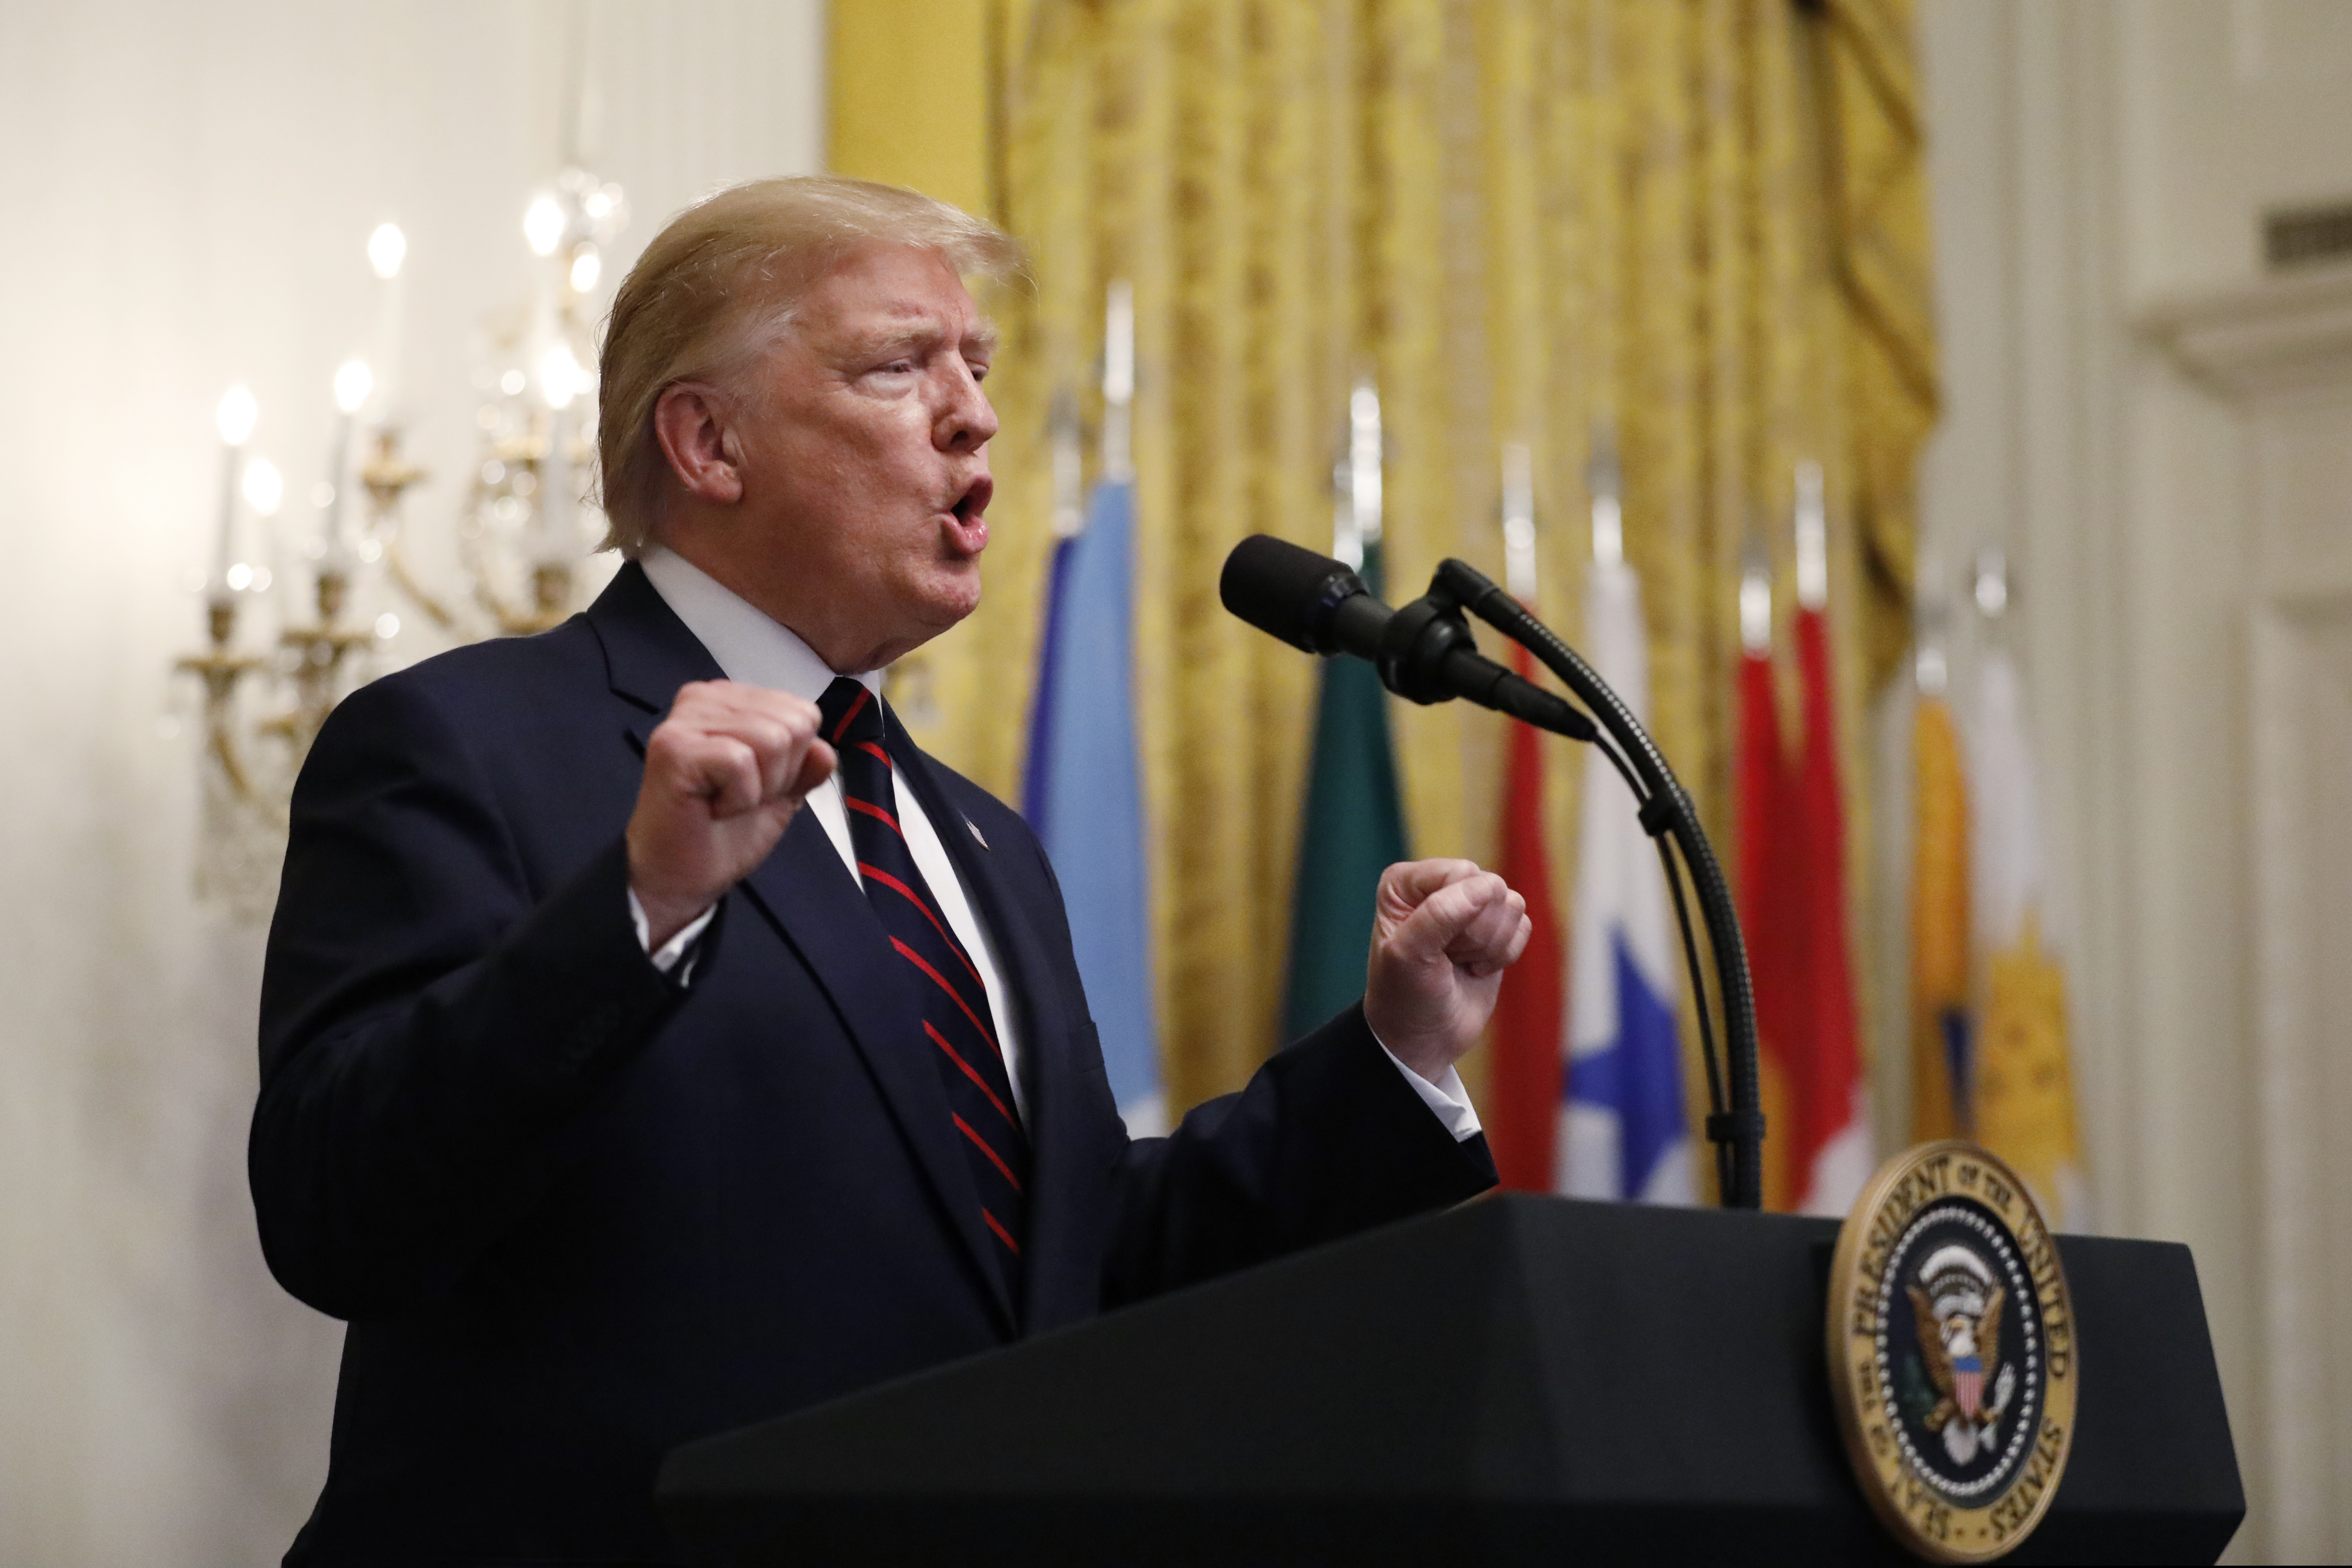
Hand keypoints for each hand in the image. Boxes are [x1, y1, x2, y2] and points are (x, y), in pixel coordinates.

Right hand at [627, 681, 836, 946]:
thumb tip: (825, 751)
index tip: (755, 784)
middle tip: (737, 796)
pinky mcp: (674, 747)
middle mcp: (706, 698)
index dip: (793, 761)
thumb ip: (806, 767)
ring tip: (723, 801)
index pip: (803, 712)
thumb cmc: (722, 833)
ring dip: (758, 789)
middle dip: (779, 774)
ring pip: (771, 739)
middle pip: (793, 724)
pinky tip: (710, 808)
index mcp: (732, 701)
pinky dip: (738, 799)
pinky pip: (740, 762)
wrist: (679, 878)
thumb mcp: (782, 794)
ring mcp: (685, 719)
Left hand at [1362, 859, 1532, 1083]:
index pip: (1461, 874)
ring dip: (1490, 946)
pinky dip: (1504, 956)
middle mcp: (1439, 885)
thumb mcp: (1408, 956)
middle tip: (1448, 958)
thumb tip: (1487, 886)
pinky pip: (1523, 925)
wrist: (1423, 1039)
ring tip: (1460, 963)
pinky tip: (1476, 969)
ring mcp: (1470, 906)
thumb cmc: (1404, 997)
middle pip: (1491, 887)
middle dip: (1476, 933)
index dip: (1459, 914)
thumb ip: (1439, 914)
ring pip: (1512, 905)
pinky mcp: (1496, 928)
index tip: (1435, 947)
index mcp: (1406, 883)